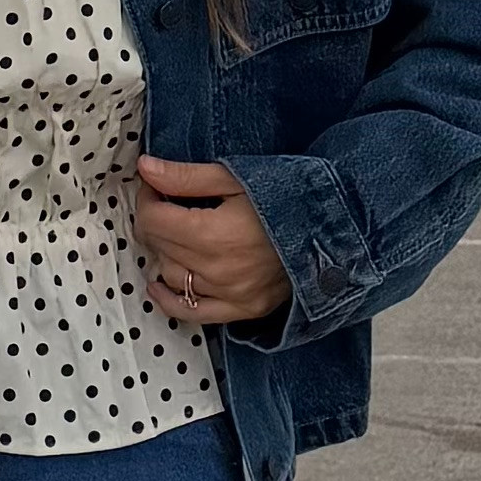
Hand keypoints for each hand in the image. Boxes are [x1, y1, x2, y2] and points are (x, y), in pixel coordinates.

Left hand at [134, 157, 289, 328]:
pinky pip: (192, 312)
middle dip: (157, 221)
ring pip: (172, 276)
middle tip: (168, 205)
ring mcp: (231, 294)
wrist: (335, 227)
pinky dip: (170, 300)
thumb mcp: (236, 178)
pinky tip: (159, 285)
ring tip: (178, 234)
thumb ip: (186, 177)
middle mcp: (219, 269)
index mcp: (215, 233)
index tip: (156, 187)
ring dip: (166, 253)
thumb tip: (145, 168)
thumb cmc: (291, 196)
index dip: (148, 198)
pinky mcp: (243, 309)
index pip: (154, 220)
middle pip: (160, 247)